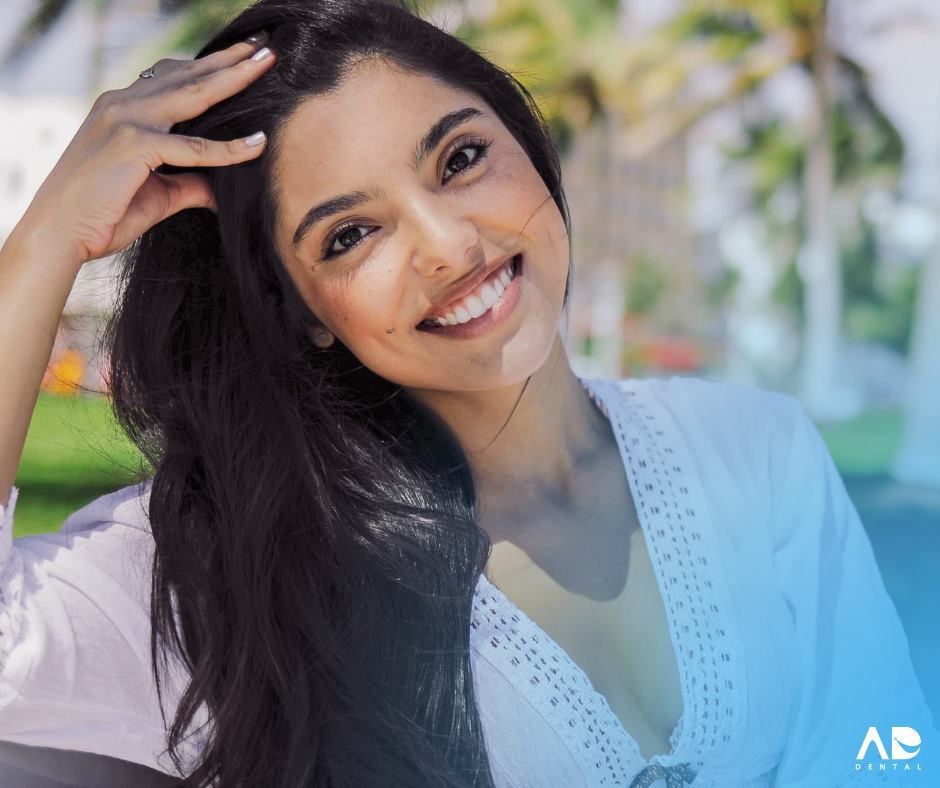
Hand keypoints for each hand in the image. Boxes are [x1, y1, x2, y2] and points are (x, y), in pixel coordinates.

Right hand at [16, 34, 276, 267]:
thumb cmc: (102, 215)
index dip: (208, 66)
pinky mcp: (133, 145)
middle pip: (188, 76)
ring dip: (234, 78)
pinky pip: (193, 147)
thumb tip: (220, 191)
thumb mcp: (157, 194)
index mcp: (122, 109)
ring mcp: (127, 121)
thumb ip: (189, 185)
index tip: (241, 56)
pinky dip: (229, 148)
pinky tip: (258, 143)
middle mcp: (123, 105)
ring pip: (193, 94)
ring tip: (266, 63)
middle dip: (229, 60)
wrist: (58, 233)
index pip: (172, 78)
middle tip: (264, 46)